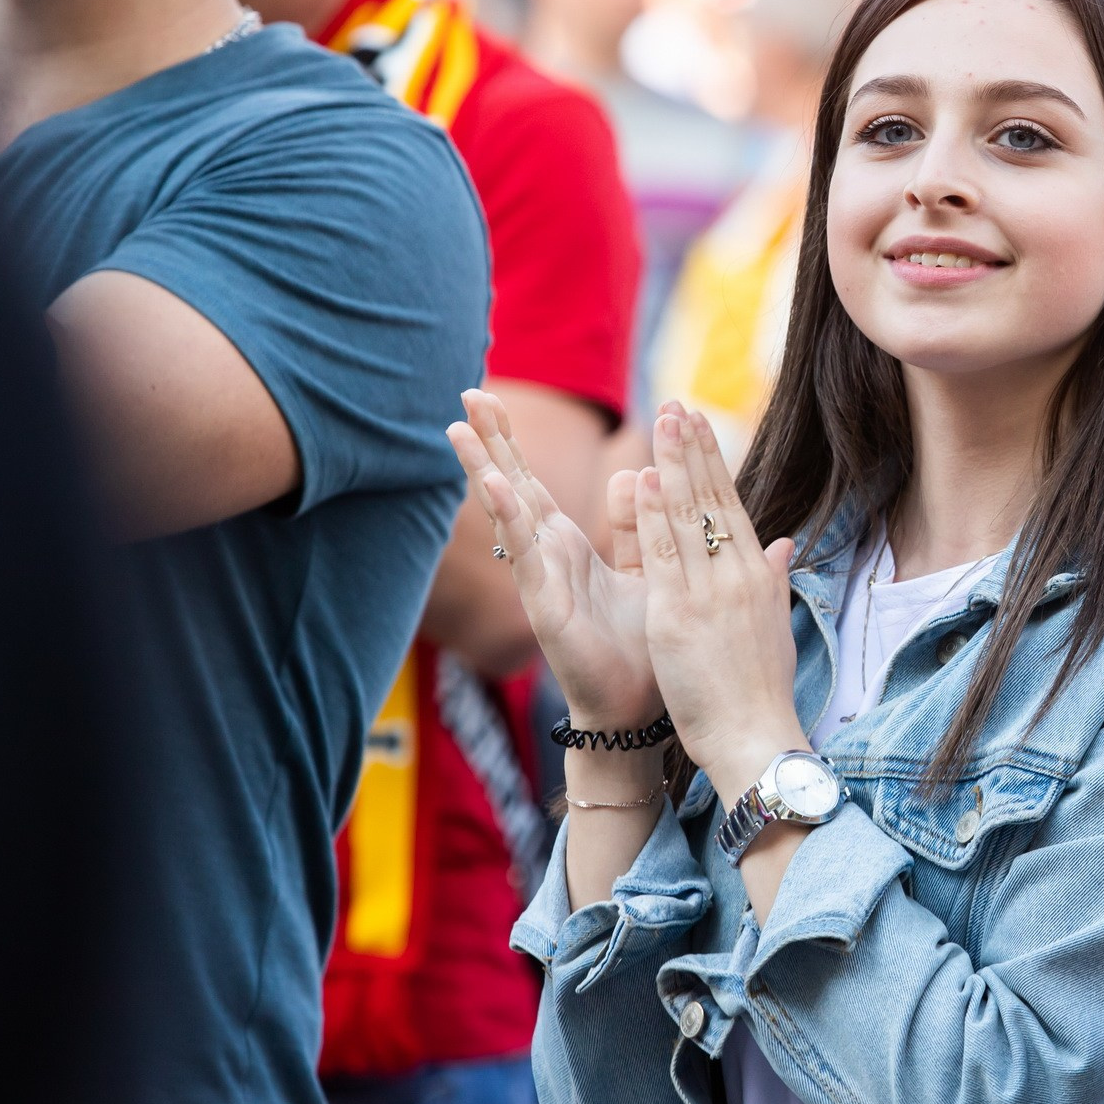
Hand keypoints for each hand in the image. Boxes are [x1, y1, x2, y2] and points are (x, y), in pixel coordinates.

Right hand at [448, 388, 656, 731]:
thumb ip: (636, 524)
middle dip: (491, 441)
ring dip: (485, 470)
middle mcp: (547, 557)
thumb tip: (635, 471)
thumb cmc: (637, 646)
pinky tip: (494, 486)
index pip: (532, 482)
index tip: (489, 398)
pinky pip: (526, 555)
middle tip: (468, 393)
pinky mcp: (545, 605)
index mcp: (567, 546)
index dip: (510, 442)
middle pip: (511, 486)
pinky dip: (510, 519)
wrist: (638, 710)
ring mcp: (540, 580)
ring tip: (460, 429)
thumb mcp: (643, 570)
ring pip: (509, 514)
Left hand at [632, 404, 804, 801]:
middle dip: (692, 449)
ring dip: (672, 466)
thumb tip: (782, 542)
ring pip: (687, 517)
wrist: (757, 737)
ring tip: (660, 422)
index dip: (713, 462)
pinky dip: (653, 517)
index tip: (697, 424)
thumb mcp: (774, 626)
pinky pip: (664, 557)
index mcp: (755, 576)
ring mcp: (709, 593)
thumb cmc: (761, 692)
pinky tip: (644, 480)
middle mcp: (736, 575)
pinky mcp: (680, 616)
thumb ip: (773, 579)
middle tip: (676, 404)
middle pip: (711, 500)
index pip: (730, 506)